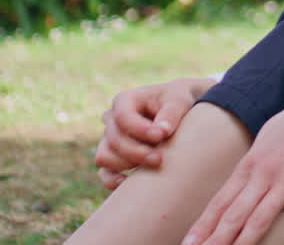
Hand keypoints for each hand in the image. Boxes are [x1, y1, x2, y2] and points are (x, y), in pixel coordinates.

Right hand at [95, 77, 214, 188]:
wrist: (179, 112)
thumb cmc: (177, 102)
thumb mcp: (178, 100)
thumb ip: (171, 113)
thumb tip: (162, 131)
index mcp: (125, 100)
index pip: (122, 116)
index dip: (139, 129)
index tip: (160, 136)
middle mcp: (113, 119)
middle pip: (114, 139)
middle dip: (137, 151)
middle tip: (159, 158)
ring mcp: (110, 139)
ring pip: (105, 156)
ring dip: (127, 163)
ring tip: (153, 163)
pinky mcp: (114, 157)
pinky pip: (104, 172)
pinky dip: (112, 180)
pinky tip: (129, 182)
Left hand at [182, 88, 283, 244]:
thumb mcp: (262, 144)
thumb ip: (248, 170)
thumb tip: (233, 192)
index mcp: (249, 165)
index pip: (220, 202)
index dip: (203, 225)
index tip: (188, 243)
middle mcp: (265, 174)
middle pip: (234, 214)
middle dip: (215, 239)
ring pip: (261, 218)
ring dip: (243, 242)